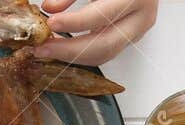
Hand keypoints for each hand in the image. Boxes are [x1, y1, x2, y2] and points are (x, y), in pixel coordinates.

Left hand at [38, 0, 157, 65]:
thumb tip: (48, 7)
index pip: (100, 16)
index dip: (73, 23)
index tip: (51, 23)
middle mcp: (141, 17)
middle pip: (104, 45)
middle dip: (69, 51)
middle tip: (43, 48)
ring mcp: (138, 31)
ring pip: (104, 55)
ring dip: (73, 56)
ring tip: (49, 49)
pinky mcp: (131, 38)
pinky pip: (104, 52)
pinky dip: (82, 52)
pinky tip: (63, 48)